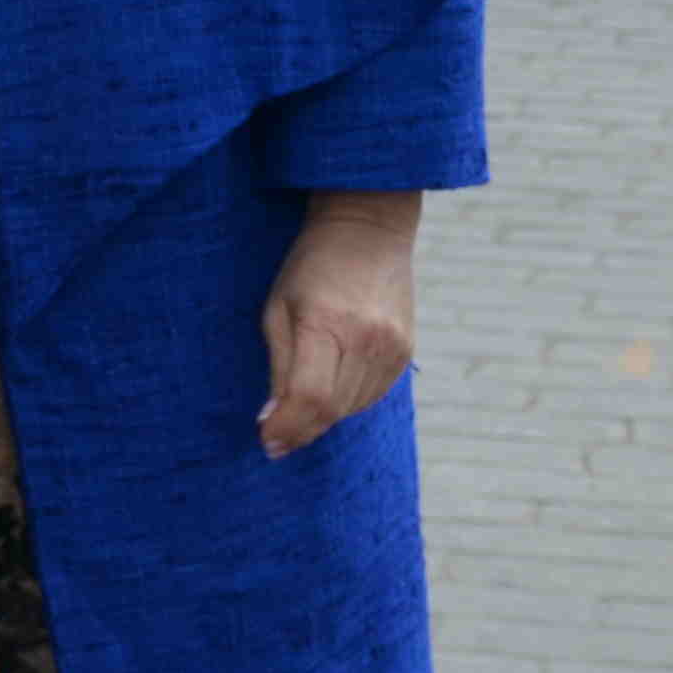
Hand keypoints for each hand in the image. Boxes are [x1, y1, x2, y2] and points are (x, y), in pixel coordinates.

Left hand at [260, 190, 418, 456]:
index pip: (310, 397)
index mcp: (326, 323)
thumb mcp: (278, 308)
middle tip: (277, 430)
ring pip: (351, 409)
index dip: (287, 428)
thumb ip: (278, 367)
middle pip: (331, 410)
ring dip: (322, 416)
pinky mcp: (405, 353)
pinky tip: (332, 382)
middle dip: (300, 428)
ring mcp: (391, 347)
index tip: (267, 441)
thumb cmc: (311, 267)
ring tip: (302, 399)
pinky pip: (371, 396)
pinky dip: (346, 402)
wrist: (369, 232)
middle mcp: (366, 339)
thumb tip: (272, 422)